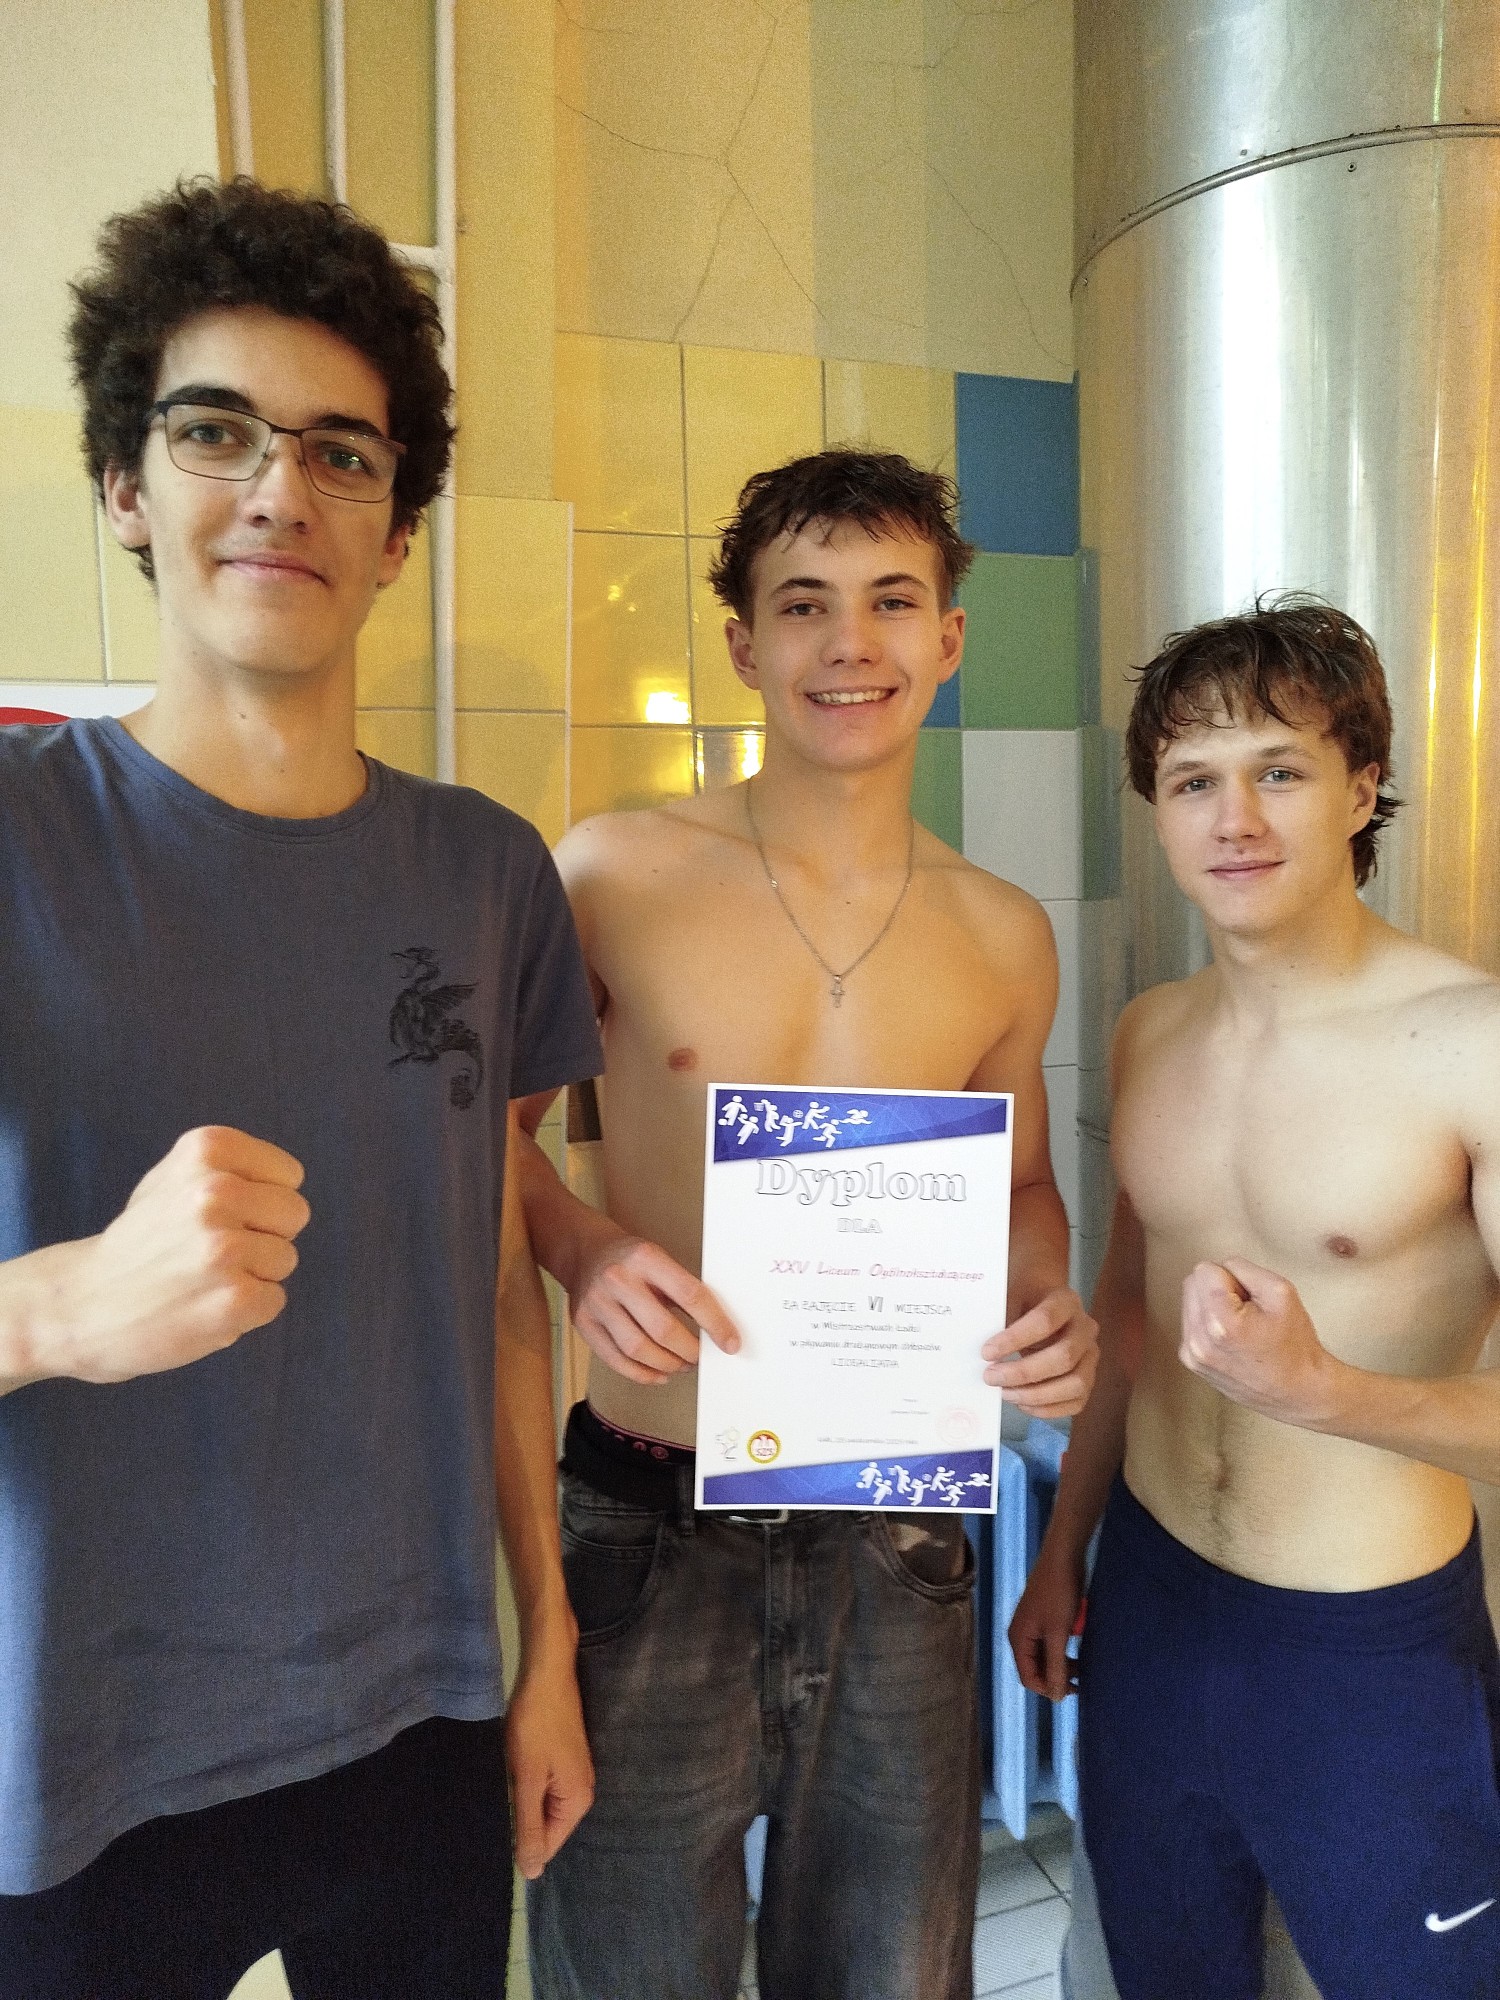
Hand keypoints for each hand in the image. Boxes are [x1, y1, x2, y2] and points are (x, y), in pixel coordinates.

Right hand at [42, 1127, 308, 1384]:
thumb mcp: (173, 1177)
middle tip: (208, 1253)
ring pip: (285, 1259)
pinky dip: (245, 1312)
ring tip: (200, 1279)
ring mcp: (225, 1248)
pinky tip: (201, 1307)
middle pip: (294, 1215)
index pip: (288, 1176)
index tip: (216, 1217)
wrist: (80, 1305)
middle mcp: (216, 1192)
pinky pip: (274, 1301)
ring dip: (251, 1275)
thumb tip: (289, 1180)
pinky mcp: (234, 1300)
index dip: (260, 1201)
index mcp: (207, 1150)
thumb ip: (232, 1168)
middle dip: (262, 1236)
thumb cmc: (140, 1241)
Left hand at [505, 1642, 594, 1877]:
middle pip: (546, 1827)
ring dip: (521, 1801)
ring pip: (542, 1805)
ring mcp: (573, 1773)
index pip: (547, 1846)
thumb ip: (530, 1827)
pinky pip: (542, 1787)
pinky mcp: (563, 1757)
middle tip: (493, 1806)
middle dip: (520, 1821)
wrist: (546, 1672)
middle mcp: (581, 1791)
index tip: (494, 1827)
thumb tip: (533, 1874)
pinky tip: (509, 1774)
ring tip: (499, 1789)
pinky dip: (525, 1784)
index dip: (519, 1843)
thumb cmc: (535, 1725)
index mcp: (577, 1802)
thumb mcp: (528, 1779)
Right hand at [569, 1234, 739, 1385]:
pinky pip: (615, 1360)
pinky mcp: (582, 1323)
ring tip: (681, 1365)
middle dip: (689, 1351)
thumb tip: (717, 1329)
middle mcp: (618, 1279)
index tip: (730, 1343)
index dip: (714, 1323)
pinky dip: (641, 1374)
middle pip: (662, 1329)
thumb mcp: (660, 1261)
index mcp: (646, 1257)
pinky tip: (658, 1373)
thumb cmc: (632, 1260)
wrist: (585, 1252)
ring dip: (667, 1365)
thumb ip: (683, 1290)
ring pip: (637, 1349)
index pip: (689, 1295)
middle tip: (700, 1357)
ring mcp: (597, 1303)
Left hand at [982, 1288, 1097, 1416]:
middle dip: (1024, 1373)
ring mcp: (1090, 1357)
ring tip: (1005, 1393)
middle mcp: (1085, 1329)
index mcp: (1066, 1301)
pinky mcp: (1087, 1379)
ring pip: (1075, 1384)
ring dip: (1036, 1395)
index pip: (1045, 1320)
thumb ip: (998, 1314)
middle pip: (1064, 1357)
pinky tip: (1021, 1403)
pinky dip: (1047, 1409)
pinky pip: (1075, 1402)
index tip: (987, 1352)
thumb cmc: (1022, 1301)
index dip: (1015, 1339)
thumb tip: (984, 1350)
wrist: (1041, 1303)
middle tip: (991, 1377)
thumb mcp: (1010, 1296)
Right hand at [1009, 1540, 1085, 1700]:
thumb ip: (1055, 1666)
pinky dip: (1063, 1651)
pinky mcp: (1045, 1618)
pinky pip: (1051, 1644)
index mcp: (1018, 1639)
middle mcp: (1022, 1635)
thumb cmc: (1059, 1594)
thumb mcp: (1057, 1633)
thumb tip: (1054, 1698)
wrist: (1063, 1557)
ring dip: (1062, 1665)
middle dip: (1056, 1677)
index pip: (1028, 1677)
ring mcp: (1033, 1626)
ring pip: (1045, 1657)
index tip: (1073, 1690)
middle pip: (1036, 1668)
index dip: (1049, 1688)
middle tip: (1080, 1681)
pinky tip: (1078, 1650)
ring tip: (1082, 1667)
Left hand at [1179, 1259, 1341, 1428]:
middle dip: (1218, 1289)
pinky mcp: (1192, 1363)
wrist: (1300, 1391)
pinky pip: (1191, 1324)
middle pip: (1192, 1284)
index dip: (1232, 1278)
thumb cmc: (1295, 1345)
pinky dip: (1209, 1324)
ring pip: (1190, 1303)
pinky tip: (1232, 1339)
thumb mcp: (1281, 1291)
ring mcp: (1192, 1354)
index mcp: (1220, 1321)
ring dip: (1212, 1306)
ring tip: (1242, 1326)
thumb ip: (1244, 1268)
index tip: (1250, 1298)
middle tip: (1248, 1311)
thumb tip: (1219, 1267)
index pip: (1205, 1269)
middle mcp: (1198, 1340)